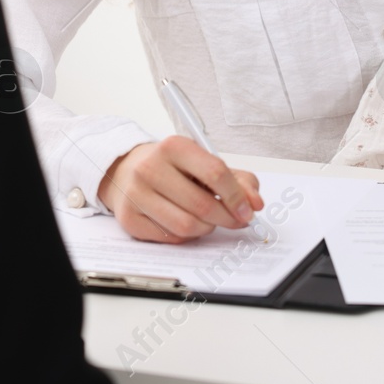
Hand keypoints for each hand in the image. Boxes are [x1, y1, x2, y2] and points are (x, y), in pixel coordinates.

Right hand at [96, 136, 264, 243]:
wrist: (128, 170)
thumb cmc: (173, 167)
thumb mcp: (204, 162)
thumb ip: (237, 180)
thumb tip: (255, 203)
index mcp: (174, 146)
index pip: (215, 172)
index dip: (237, 196)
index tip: (249, 210)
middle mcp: (151, 167)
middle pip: (202, 204)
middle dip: (227, 218)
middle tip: (236, 220)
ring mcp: (136, 194)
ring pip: (187, 226)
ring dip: (207, 228)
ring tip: (209, 220)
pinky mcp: (129, 218)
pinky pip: (170, 237)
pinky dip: (186, 236)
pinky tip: (186, 222)